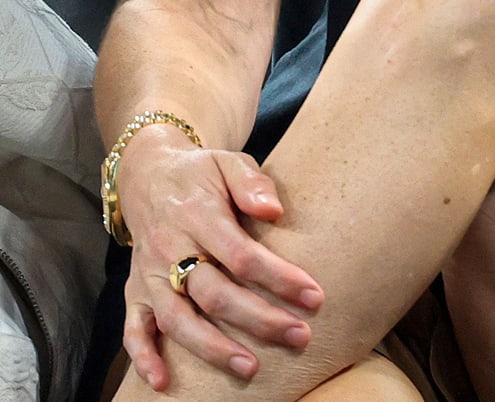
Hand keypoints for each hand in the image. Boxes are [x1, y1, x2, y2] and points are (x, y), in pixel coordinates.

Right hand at [116, 127, 323, 387]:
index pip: (241, 255)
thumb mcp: (229, 162)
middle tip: (299, 336)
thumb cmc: (202, 173)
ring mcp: (149, 275)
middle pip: (214, 294)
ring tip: (250, 368)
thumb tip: (274, 211)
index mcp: (198, 216)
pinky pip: (133, 329)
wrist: (148, 175)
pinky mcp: (134, 292)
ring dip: (212, 348)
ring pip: (178, 319)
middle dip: (259, 319)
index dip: (278, 278)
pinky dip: (143, 358)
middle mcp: (170, 250)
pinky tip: (163, 384)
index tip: (315, 296)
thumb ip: (252, 183)